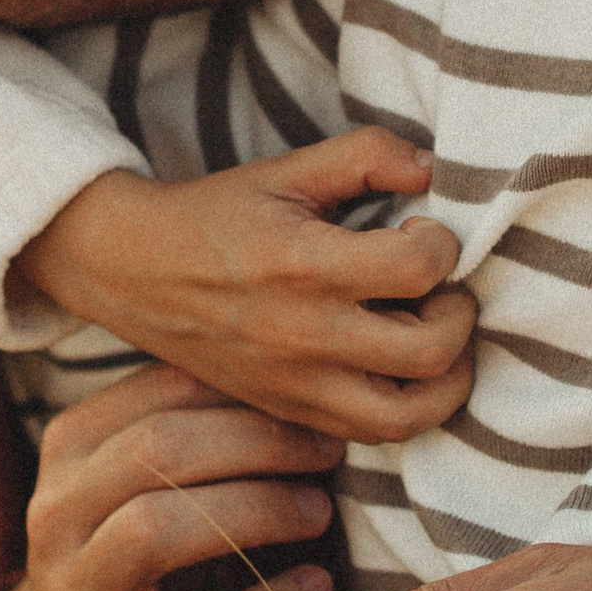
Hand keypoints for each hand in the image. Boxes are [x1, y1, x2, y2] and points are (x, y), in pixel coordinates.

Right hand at [0, 364, 338, 590]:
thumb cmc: (126, 558)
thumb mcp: (132, 484)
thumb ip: (191, 431)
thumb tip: (297, 383)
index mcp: (69, 451)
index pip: (156, 391)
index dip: (244, 390)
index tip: (314, 405)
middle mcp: (58, 515)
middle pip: (156, 450)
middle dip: (259, 442)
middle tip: (329, 453)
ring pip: (156, 530)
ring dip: (255, 511)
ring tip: (319, 512)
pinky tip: (314, 588)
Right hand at [26, 136, 475, 442]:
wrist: (133, 272)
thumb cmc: (217, 215)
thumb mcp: (286, 170)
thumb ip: (365, 155)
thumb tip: (432, 171)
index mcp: (305, 264)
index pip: (419, 267)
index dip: (443, 245)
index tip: (423, 232)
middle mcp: (305, 334)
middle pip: (431, 352)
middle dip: (458, 316)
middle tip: (442, 291)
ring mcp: (296, 384)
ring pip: (409, 417)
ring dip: (445, 380)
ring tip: (435, 339)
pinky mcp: (288, 411)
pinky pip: (369, 434)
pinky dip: (404, 408)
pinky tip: (398, 367)